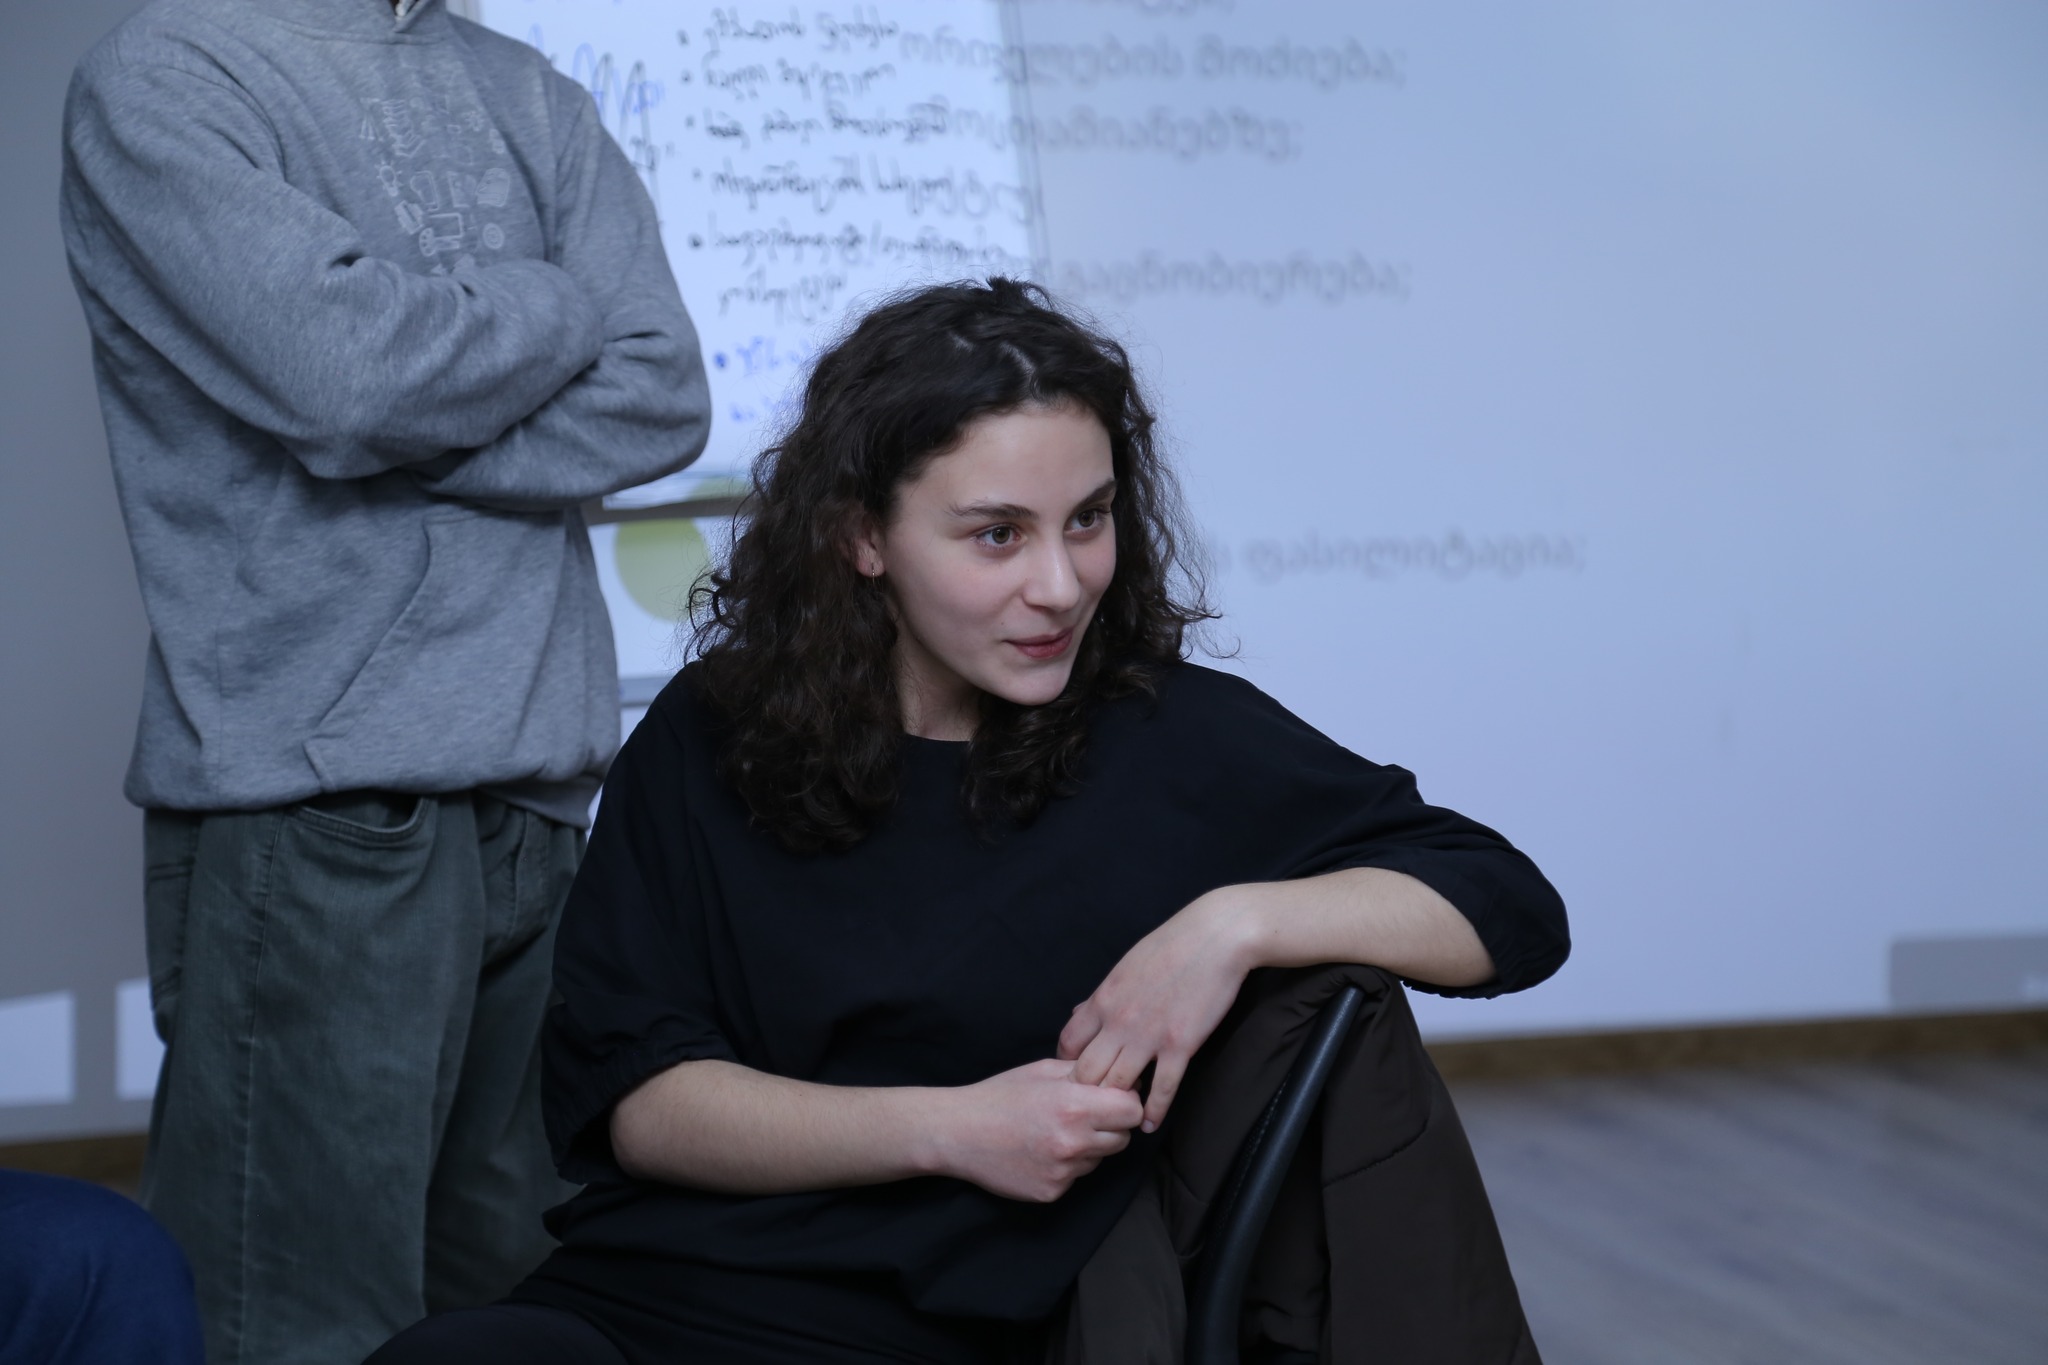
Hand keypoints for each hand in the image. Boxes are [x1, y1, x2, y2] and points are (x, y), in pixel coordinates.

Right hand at [929, 1059, 1144, 1202]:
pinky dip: (1066, 1166)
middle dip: (1111, 1126)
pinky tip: (1040, 1152)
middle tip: (1084, 1116)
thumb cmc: (1000, 1096)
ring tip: (1055, 1132)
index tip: (1112, 1099)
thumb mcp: (1044, 1071)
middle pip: (1123, 1139)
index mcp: (1074, 1106)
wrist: (959, 1133)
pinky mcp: (1051, 1192)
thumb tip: (1121, 1078)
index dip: (1127, 1102)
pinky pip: (1075, 1177)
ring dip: (1088, 1147)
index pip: (1132, 1110)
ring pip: (1099, 1159)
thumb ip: (1085, 1074)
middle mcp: (1073, 1142)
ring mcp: (1062, 1172)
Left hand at [1058, 888, 1257, 1132]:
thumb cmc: (1171, 946)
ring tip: (1119, 1116)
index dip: (1067, 1066)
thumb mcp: (1124, 967)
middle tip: (1095, 1104)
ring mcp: (1148, 1035)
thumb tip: (1079, 1013)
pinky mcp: (1179, 1044)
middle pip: (1085, 1073)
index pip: (1067, 1044)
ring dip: (1117, 1104)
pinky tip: (1148, 1123)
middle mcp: (1118, 1021)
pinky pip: (1162, 1089)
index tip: (1077, 1078)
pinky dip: (1152, 1111)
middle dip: (1087, 1092)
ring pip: (1117, 1085)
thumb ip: (1101, 996)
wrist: (1214, 936)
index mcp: (1103, 999)